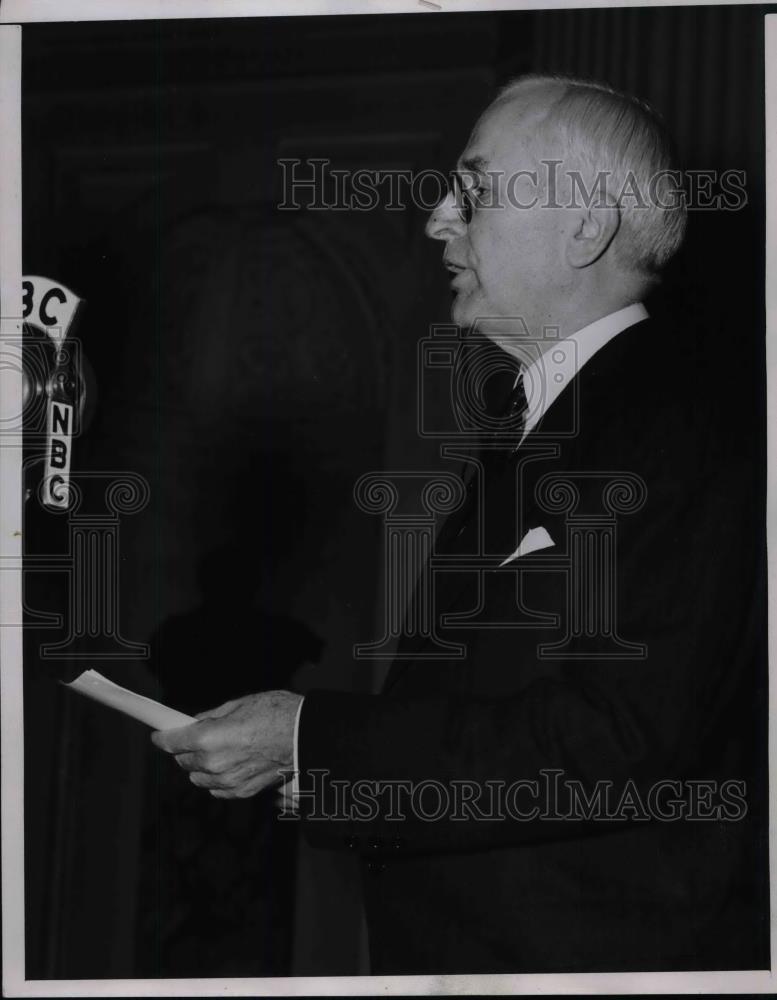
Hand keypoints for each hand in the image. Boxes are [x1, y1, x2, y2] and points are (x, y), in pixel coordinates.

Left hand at [150, 690, 301, 798]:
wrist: (307, 736)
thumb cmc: (277, 713)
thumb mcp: (239, 704)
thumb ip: (211, 717)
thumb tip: (195, 722)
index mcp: (209, 739)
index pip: (172, 742)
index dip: (163, 737)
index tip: (159, 734)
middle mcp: (214, 764)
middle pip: (182, 761)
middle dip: (185, 748)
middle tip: (195, 735)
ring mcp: (228, 781)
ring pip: (198, 777)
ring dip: (200, 764)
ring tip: (218, 749)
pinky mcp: (242, 792)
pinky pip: (216, 788)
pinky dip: (217, 778)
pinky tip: (230, 763)